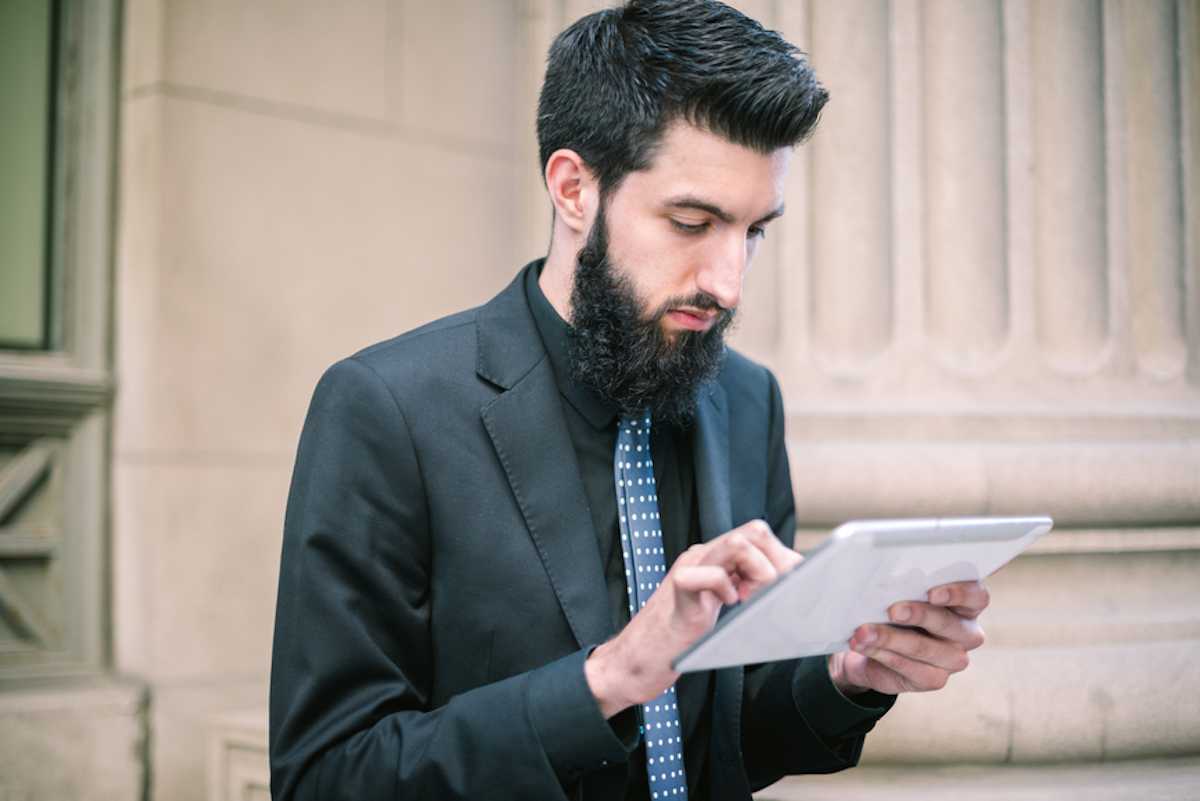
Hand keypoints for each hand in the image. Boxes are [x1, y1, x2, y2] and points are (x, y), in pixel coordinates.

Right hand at [585, 520, 800, 717]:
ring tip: (752, 601)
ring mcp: (688, 570)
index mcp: (714, 559)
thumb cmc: (676, 642)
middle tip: (776, 595)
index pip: (760, 537)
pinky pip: (705, 574)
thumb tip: (787, 591)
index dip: (785, 559)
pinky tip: (727, 607)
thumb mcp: (717, 610)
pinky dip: (725, 589)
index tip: (793, 588)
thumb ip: (741, 592)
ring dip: (760, 573)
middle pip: (754, 531)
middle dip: (777, 561)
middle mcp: (701, 556)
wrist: (632, 663)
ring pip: (737, 543)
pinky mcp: (678, 593)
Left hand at [828, 580, 988, 695]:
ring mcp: (952, 659)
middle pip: (949, 623)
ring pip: (925, 648)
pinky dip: (884, 655)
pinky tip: (865, 646)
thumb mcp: (897, 593)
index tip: (932, 592)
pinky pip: (911, 669)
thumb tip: (886, 580)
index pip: (977, 597)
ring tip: (863, 631)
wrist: (869, 644)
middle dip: (918, 615)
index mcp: (965, 605)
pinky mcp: (934, 679)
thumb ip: (902, 586)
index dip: (959, 594)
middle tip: (892, 610)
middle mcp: (965, 633)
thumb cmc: (889, 607)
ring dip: (890, 638)